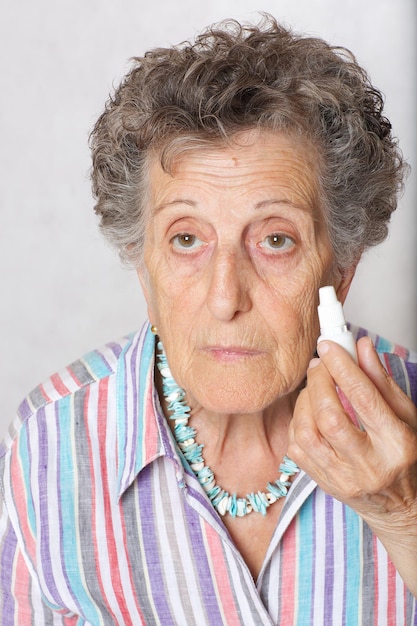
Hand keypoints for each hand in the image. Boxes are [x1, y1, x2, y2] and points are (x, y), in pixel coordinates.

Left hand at [287, 336, 416, 593]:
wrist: (400, 507)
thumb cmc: (407, 457)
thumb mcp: (407, 417)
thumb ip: (382, 381)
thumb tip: (361, 346)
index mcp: (397, 445)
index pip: (364, 399)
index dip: (343, 367)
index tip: (331, 345)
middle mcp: (370, 466)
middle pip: (330, 416)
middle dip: (319, 382)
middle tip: (320, 365)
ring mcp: (344, 480)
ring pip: (308, 433)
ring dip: (304, 401)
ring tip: (315, 388)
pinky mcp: (324, 485)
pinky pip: (297, 448)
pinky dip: (297, 422)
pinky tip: (309, 412)